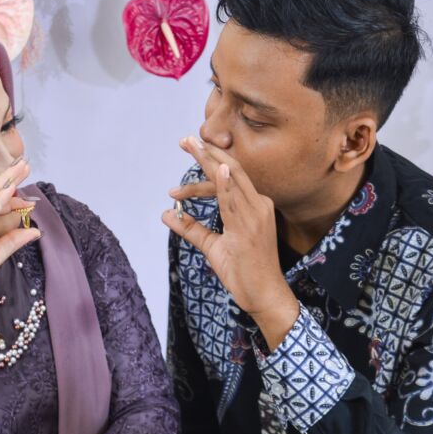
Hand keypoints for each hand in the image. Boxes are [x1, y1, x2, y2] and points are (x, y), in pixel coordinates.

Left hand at [164, 137, 299, 347]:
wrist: (265, 295)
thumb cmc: (243, 272)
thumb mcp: (213, 247)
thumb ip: (192, 229)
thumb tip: (167, 214)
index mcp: (253, 205)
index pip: (229, 175)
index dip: (209, 159)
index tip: (190, 145)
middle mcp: (258, 204)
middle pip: (231, 170)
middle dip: (207, 152)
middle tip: (185, 138)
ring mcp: (256, 215)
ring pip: (231, 181)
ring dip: (210, 161)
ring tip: (193, 145)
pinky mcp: (251, 229)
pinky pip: (236, 203)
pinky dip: (227, 185)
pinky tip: (220, 170)